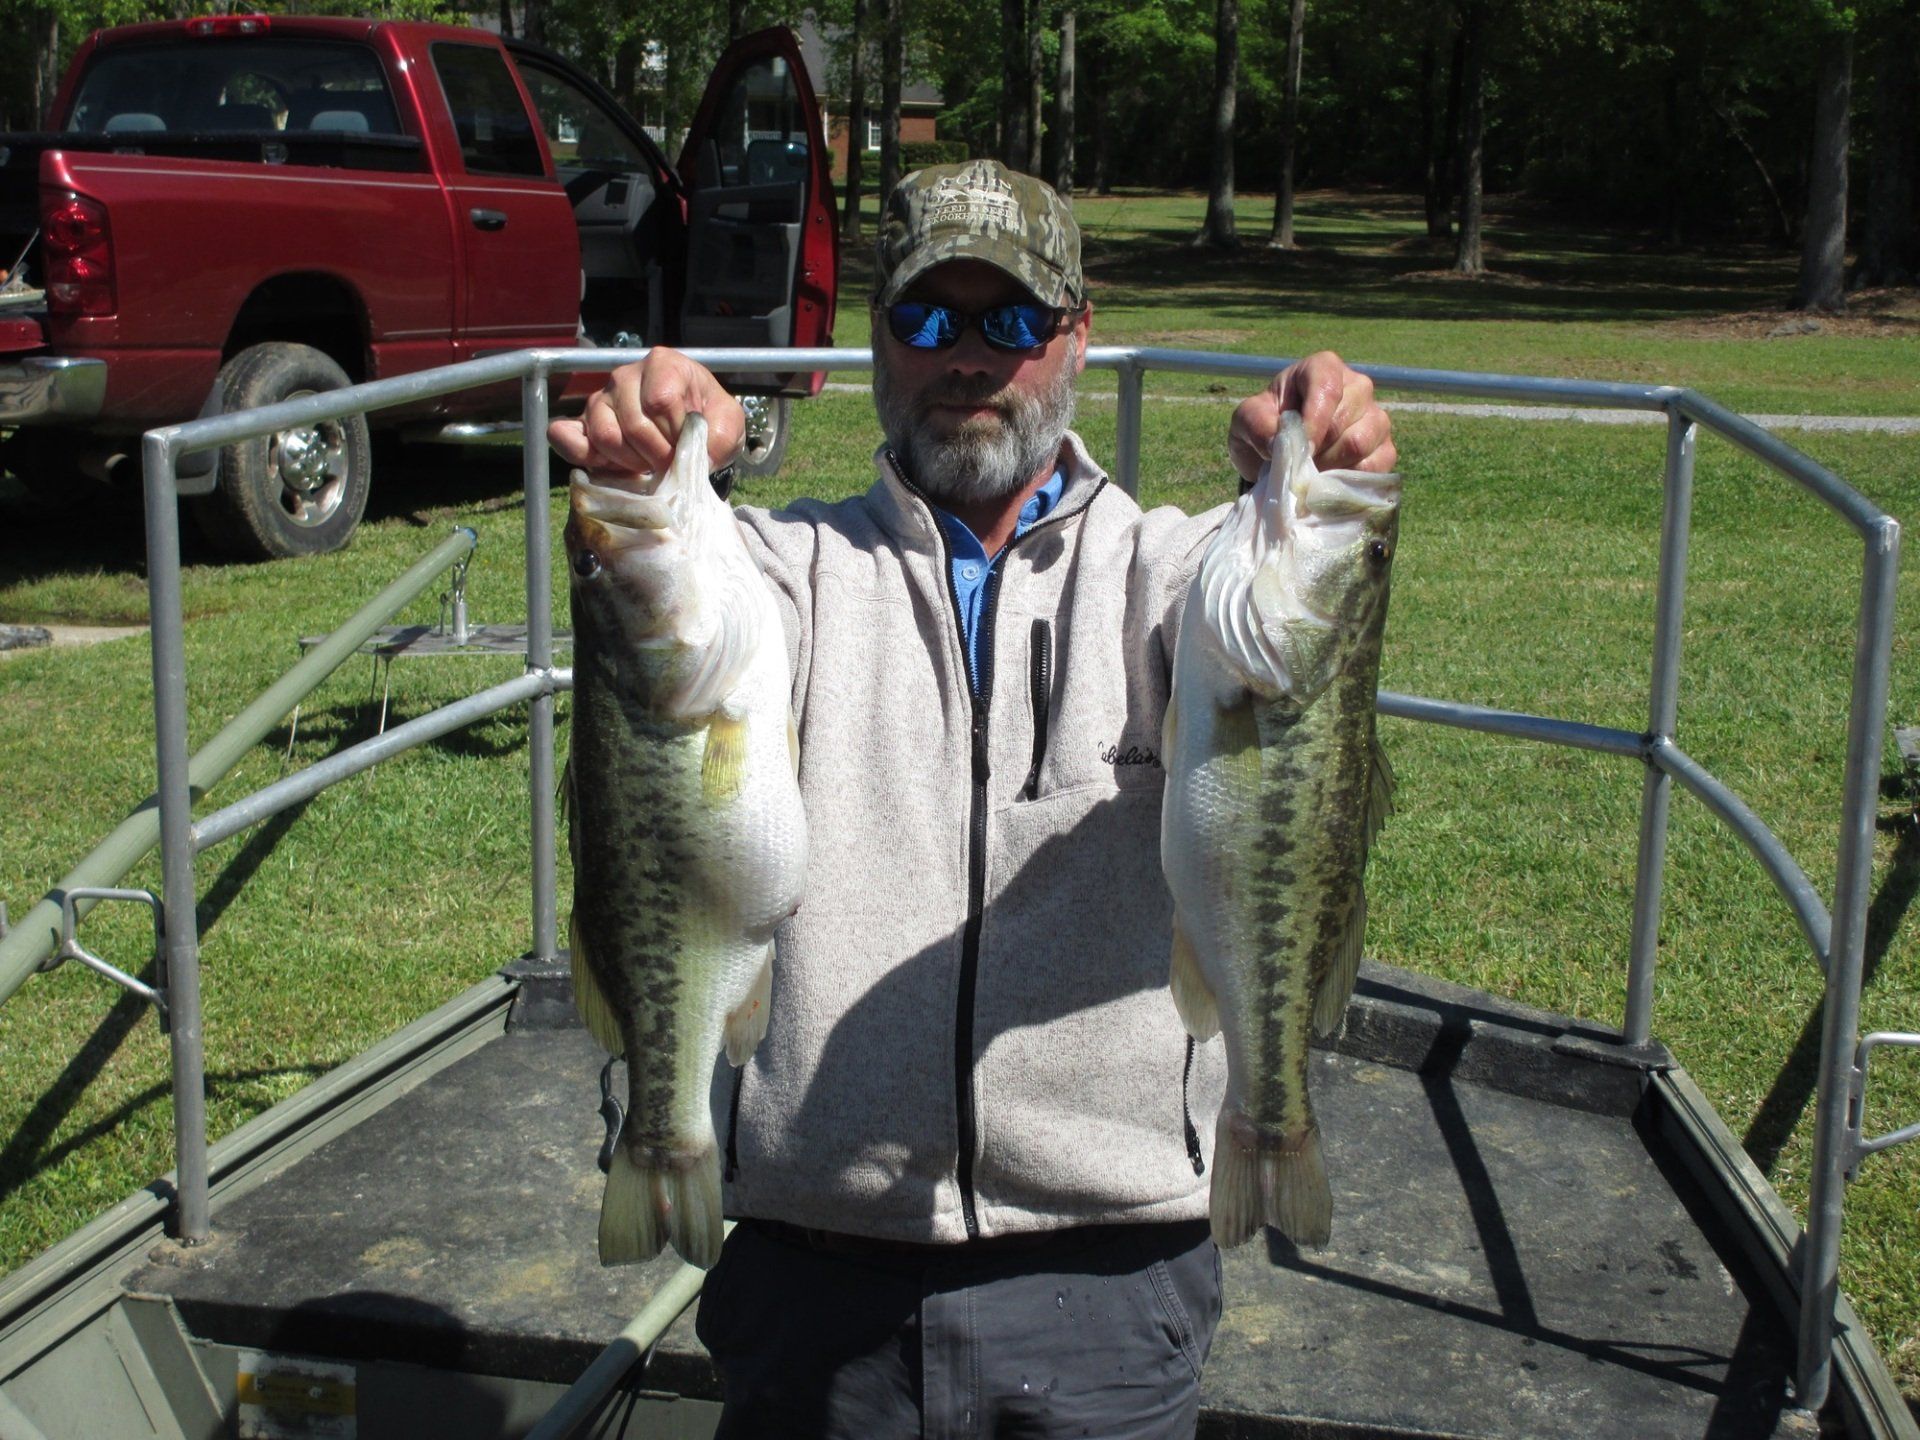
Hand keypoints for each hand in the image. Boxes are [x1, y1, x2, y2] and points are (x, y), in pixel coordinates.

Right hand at [547, 347, 745, 477]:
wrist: (692, 434)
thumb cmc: (709, 422)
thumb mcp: (729, 424)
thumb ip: (719, 437)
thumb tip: (696, 459)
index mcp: (663, 364)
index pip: (659, 400)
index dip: (674, 434)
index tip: (685, 448)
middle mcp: (626, 375)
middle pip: (633, 423)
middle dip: (656, 455)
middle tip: (669, 465)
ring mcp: (601, 399)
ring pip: (605, 436)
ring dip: (631, 462)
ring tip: (648, 464)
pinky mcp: (583, 424)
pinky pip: (567, 438)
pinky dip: (583, 456)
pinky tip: (608, 467)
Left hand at [1228, 350, 1395, 483]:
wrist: (1278, 454)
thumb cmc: (1265, 427)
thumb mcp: (1246, 421)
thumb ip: (1256, 424)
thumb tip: (1280, 444)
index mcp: (1323, 368)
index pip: (1327, 389)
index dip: (1313, 423)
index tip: (1298, 449)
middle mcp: (1358, 387)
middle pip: (1343, 422)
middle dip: (1315, 451)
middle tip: (1295, 465)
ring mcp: (1376, 418)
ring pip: (1360, 444)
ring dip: (1329, 468)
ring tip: (1309, 473)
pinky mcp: (1385, 449)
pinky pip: (1374, 468)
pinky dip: (1348, 483)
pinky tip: (1328, 483)